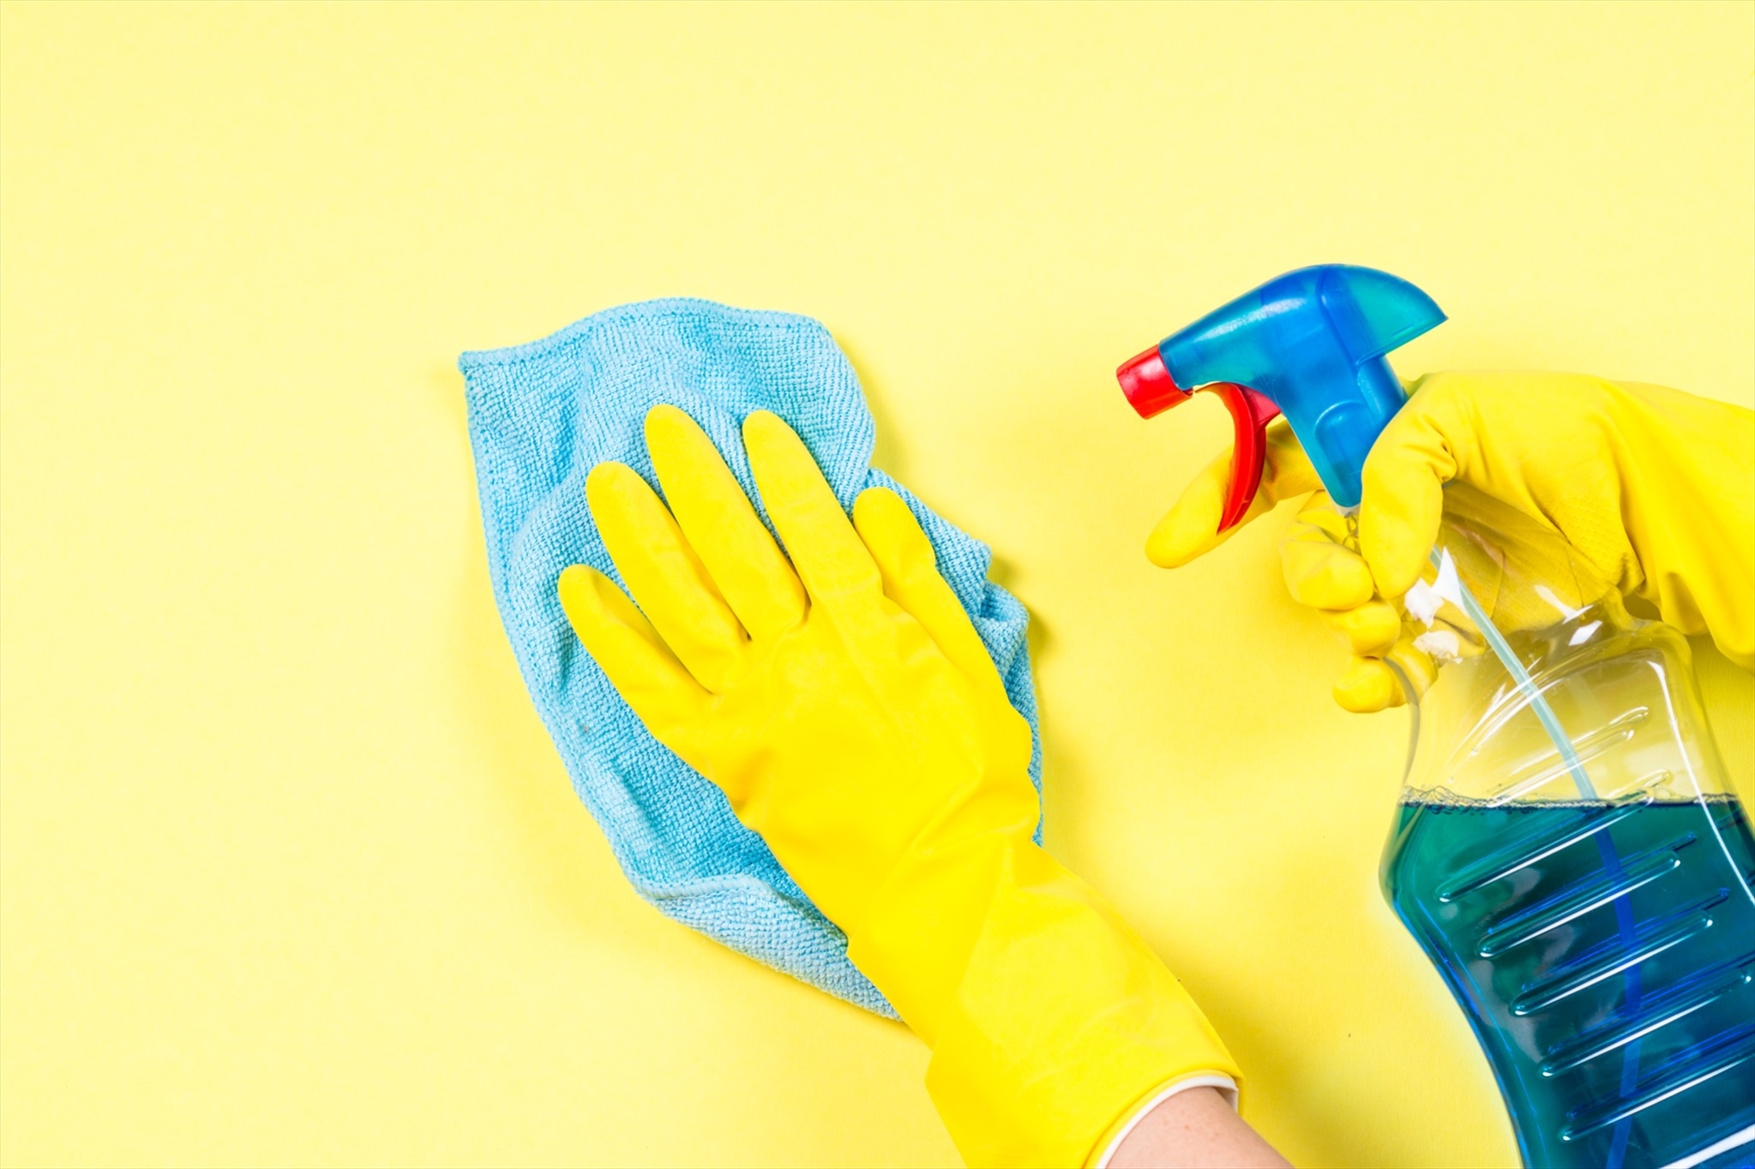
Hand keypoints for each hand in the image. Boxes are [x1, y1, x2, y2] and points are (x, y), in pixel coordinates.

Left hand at [561, 406, 1241, 1165]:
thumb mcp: (973, 667)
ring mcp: (754, 712)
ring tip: (609, 482)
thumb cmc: (971, 777)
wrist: (940, 881)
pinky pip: (653, 692)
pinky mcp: (724, 758)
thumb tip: (873, 504)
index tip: (756, 423)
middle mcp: (802, 663)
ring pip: (683, 609)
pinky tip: (580, 587)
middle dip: (698, 479)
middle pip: (737, 552)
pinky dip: (613, 638)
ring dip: (642, 539)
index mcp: (870, 634)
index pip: (817, 530)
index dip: (785, 471)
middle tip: (662, 424)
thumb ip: (920, 582)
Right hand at [1147, 372, 1754, 710]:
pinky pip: (1384, 664)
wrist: (1643, 506)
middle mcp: (1383, 507)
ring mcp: (1412, 569)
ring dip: (1347, 622)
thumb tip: (1371, 558)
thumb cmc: (1561, 437)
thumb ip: (1390, 471)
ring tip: (1390, 621)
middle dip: (1309, 573)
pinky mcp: (1448, 626)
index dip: (1217, 499)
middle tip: (1351, 584)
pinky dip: (1369, 680)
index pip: (1271, 464)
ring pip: (1338, 608)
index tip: (1173, 543)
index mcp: (1372, 441)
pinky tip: (1372, 682)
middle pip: (1302, 547)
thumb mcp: (1459, 415)